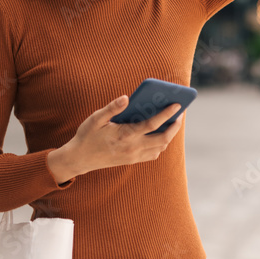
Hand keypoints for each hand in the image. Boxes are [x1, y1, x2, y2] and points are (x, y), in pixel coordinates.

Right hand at [58, 95, 184, 178]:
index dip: (167, 114)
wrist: (79, 159)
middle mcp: (133, 148)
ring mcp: (133, 156)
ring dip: (169, 136)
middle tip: (180, 115)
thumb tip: (126, 97)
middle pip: (162, 139)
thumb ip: (112, 108)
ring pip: (160, 148)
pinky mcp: (132, 161)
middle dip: (174, 127)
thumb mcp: (96, 118)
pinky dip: (160, 145)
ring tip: (172, 123)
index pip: (152, 124)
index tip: (177, 105)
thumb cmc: (87, 135)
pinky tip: (159, 134)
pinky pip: (153, 154)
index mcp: (125, 135)